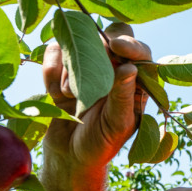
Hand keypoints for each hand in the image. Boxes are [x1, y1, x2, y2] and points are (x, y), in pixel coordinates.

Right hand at [41, 22, 151, 173]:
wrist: (67, 156)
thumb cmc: (99, 144)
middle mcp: (114, 66)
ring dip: (70, 68)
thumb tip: (129, 67)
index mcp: (137, 81)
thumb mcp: (116, 125)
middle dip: (95, 51)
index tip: (115, 46)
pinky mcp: (62, 65)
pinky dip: (51, 71)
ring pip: (78, 40)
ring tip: (69, 96)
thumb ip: (123, 97)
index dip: (129, 43)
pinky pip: (53, 51)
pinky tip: (55, 93)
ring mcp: (86, 63)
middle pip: (108, 34)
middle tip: (83, 75)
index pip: (140, 51)